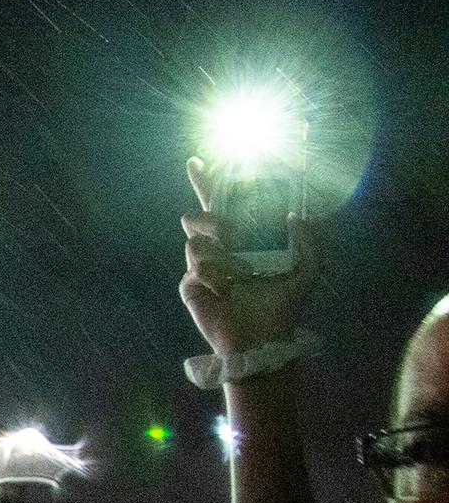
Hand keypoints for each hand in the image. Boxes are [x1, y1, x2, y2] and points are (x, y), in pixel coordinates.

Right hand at [181, 157, 324, 357]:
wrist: (262, 341)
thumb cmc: (285, 305)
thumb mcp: (310, 270)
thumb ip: (311, 239)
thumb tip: (298, 212)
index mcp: (246, 239)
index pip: (226, 204)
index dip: (213, 183)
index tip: (200, 162)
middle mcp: (222, 248)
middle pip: (200, 215)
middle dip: (205, 206)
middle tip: (219, 215)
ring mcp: (203, 267)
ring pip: (196, 241)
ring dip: (217, 252)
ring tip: (236, 271)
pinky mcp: (191, 286)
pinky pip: (194, 270)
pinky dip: (212, 277)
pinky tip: (224, 290)